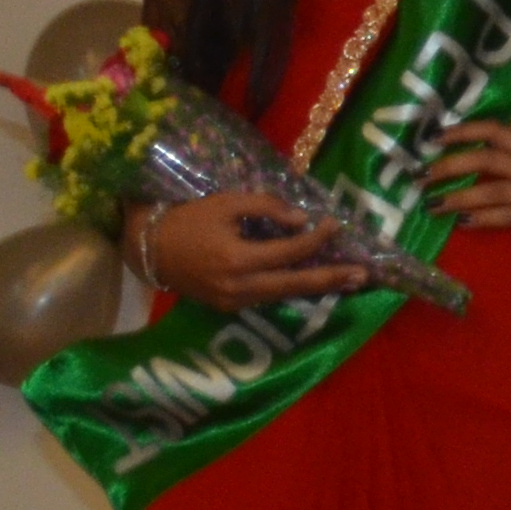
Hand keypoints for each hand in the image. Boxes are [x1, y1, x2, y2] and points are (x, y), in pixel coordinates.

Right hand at [141, 191, 367, 312]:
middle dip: (331, 279)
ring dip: (316, 287)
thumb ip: (265, 207)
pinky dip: (291, 289)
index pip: (290, 252)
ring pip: (283, 295)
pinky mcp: (228, 306)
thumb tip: (301, 220)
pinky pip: (267, 298)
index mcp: (237, 259)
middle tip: (364, 275)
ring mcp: (233, 301)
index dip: (316, 239)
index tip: (335, 225)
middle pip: (295, 285)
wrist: (146, 248)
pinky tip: (311, 282)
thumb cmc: (186, 219)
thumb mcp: (225, 203)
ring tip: (347, 281)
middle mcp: (239, 287)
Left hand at [429, 118, 510, 271]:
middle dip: (451, 165)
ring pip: (493, 189)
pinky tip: (461, 224)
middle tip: (422, 176)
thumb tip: (457, 154)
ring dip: (458, 197)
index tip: (434, 137)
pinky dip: (481, 219)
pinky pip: (506, 216)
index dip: (465, 130)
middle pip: (489, 157)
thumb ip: (504, 161)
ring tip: (432, 205)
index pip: (496, 130)